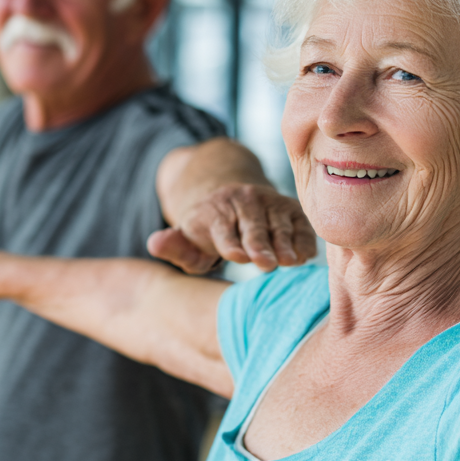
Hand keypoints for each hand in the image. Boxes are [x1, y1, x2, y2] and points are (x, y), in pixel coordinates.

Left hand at [147, 183, 316, 274]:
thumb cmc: (208, 231)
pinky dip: (304, 238)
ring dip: (286, 243)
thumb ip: (173, 247)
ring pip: (279, 224)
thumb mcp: (186, 240)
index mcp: (214, 210)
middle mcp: (243, 200)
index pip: (222, 229)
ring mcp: (269, 201)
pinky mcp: (290, 207)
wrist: (232, 197)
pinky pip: (300, 223)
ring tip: (291, 262)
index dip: (229, 243)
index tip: (236, 256)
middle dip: (260, 244)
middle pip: (253, 227)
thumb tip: (154, 243)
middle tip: (267, 264)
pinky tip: (305, 256)